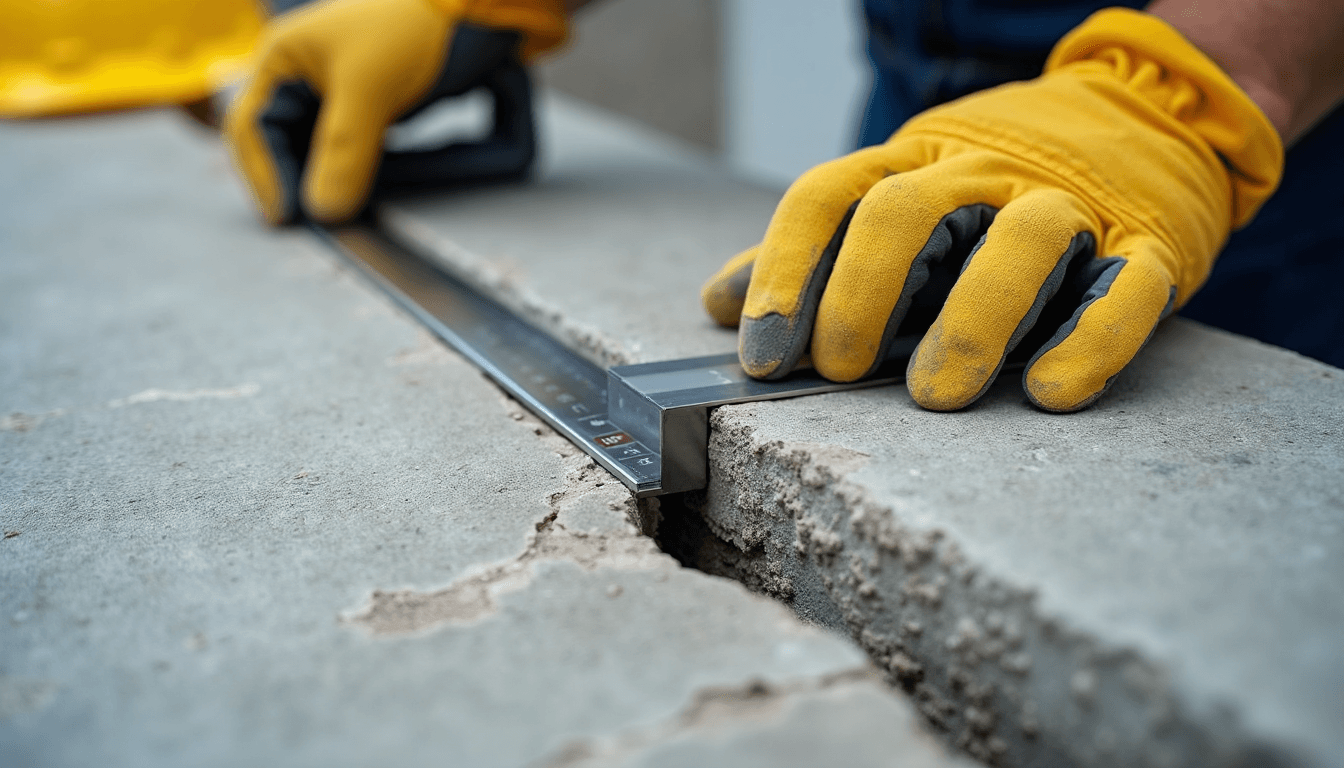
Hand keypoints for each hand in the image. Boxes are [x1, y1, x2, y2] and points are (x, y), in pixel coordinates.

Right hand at [223, 0, 565, 224]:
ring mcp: (336, 89)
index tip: (289, 218)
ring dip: (322, 181)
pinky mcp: (370, 103)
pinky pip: (347, 146)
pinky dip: (351, 171)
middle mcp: (302, 73)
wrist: (475, 7)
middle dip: (292, 182)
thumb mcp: (370, 90)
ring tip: (336, 214)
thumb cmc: (412, 29)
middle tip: (313, 224)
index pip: (250, 129)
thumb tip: (325, 210)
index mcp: (283, 57)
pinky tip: (361, 192)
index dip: (265, 177)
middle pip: (279, 143)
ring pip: (312, 148)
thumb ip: (343, 151)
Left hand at [702, 9, 1281, 412]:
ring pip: (1023, 242)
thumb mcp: (902, 193)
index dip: (788, 272)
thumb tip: (719, 302)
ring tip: (933, 395)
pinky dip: (1090, 338)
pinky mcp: (1153, 241)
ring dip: (972, 322)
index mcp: (916, 161)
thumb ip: (816, 251)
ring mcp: (1073, 202)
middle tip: (840, 370)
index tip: (762, 354)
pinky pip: (1127, 287)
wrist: (1154, 115)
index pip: (830, 197)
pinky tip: (1050, 393)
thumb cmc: (998, 180)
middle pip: (911, 213)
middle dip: (864, 294)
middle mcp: (986, 171)